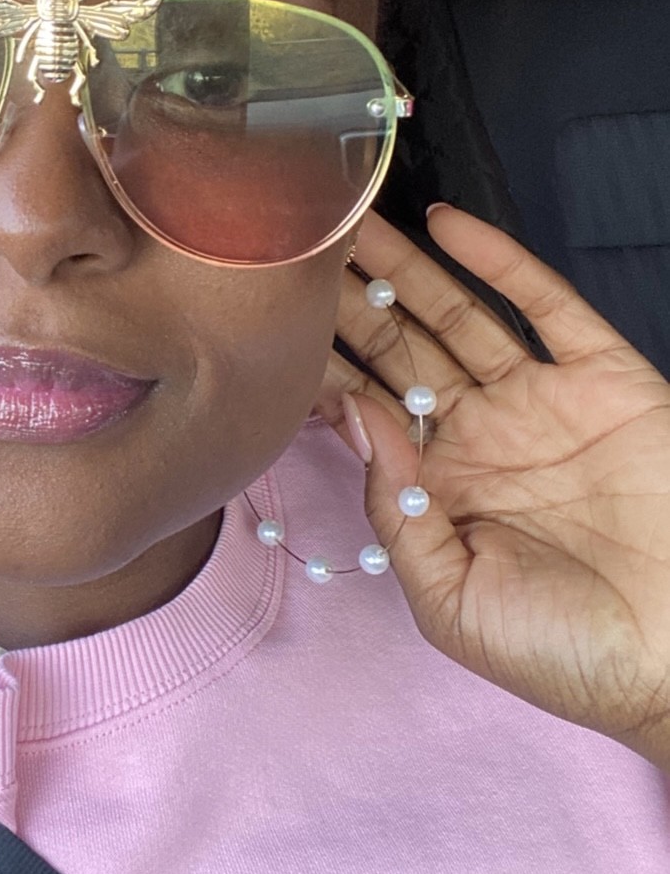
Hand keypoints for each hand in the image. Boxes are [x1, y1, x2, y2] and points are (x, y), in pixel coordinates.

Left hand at [318, 203, 669, 774]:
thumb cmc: (564, 655)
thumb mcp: (450, 601)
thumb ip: (395, 512)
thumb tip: (356, 419)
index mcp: (439, 489)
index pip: (364, 407)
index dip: (318, 363)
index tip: (267, 321)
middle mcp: (483, 435)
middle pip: (399, 347)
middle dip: (347, 299)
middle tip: (298, 246)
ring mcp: (542, 402)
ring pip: (458, 314)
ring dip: (405, 266)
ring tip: (352, 219)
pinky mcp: (606, 379)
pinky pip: (545, 305)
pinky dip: (498, 260)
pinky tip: (447, 224)